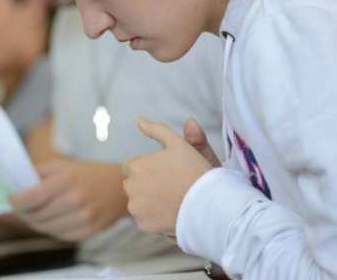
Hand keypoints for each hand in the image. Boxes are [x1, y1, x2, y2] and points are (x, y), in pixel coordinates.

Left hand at [10, 158, 127, 240]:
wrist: (122, 188)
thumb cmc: (89, 174)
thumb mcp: (64, 165)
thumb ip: (39, 173)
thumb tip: (17, 184)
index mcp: (66, 180)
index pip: (31, 197)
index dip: (15, 200)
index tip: (11, 198)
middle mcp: (75, 200)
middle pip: (36, 215)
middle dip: (22, 212)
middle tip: (18, 207)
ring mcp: (83, 218)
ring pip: (45, 228)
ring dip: (34, 222)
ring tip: (32, 213)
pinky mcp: (88, 231)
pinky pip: (59, 235)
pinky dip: (50, 229)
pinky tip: (50, 219)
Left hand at [122, 117, 213, 237]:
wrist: (213, 204)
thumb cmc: (197, 171)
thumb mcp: (179, 144)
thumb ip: (156, 130)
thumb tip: (139, 119)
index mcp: (136, 166)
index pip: (131, 166)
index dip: (149, 168)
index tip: (165, 172)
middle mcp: (130, 187)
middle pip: (132, 185)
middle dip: (146, 185)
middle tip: (171, 186)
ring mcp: (136, 208)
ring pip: (137, 203)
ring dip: (149, 202)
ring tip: (173, 199)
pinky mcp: (143, 225)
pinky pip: (144, 219)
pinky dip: (155, 218)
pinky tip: (172, 212)